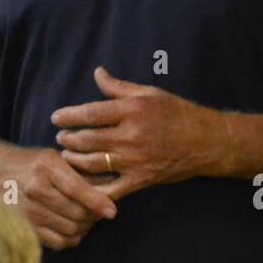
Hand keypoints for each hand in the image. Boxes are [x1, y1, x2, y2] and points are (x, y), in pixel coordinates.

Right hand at [0, 144, 117, 250]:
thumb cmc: (21, 162)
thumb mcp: (47, 157)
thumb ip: (75, 173)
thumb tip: (107, 191)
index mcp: (46, 166)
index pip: (80, 189)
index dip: (99, 203)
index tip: (111, 212)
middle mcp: (36, 188)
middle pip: (78, 213)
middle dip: (93, 216)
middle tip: (97, 213)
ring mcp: (27, 210)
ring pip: (69, 229)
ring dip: (83, 228)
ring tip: (84, 221)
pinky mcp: (21, 226)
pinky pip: (55, 242)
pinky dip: (69, 240)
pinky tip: (70, 231)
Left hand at [52, 67, 221, 201]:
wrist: (206, 142)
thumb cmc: (177, 113)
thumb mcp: (149, 93)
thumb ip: (119, 87)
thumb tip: (97, 73)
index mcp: (132, 111)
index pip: (90, 113)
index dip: (68, 116)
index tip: (56, 118)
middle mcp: (131, 136)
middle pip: (87, 140)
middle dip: (68, 139)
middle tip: (61, 137)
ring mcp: (135, 161)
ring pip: (94, 164)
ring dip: (75, 160)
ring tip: (68, 155)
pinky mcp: (141, 180)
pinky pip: (111, 189)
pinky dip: (93, 189)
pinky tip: (83, 183)